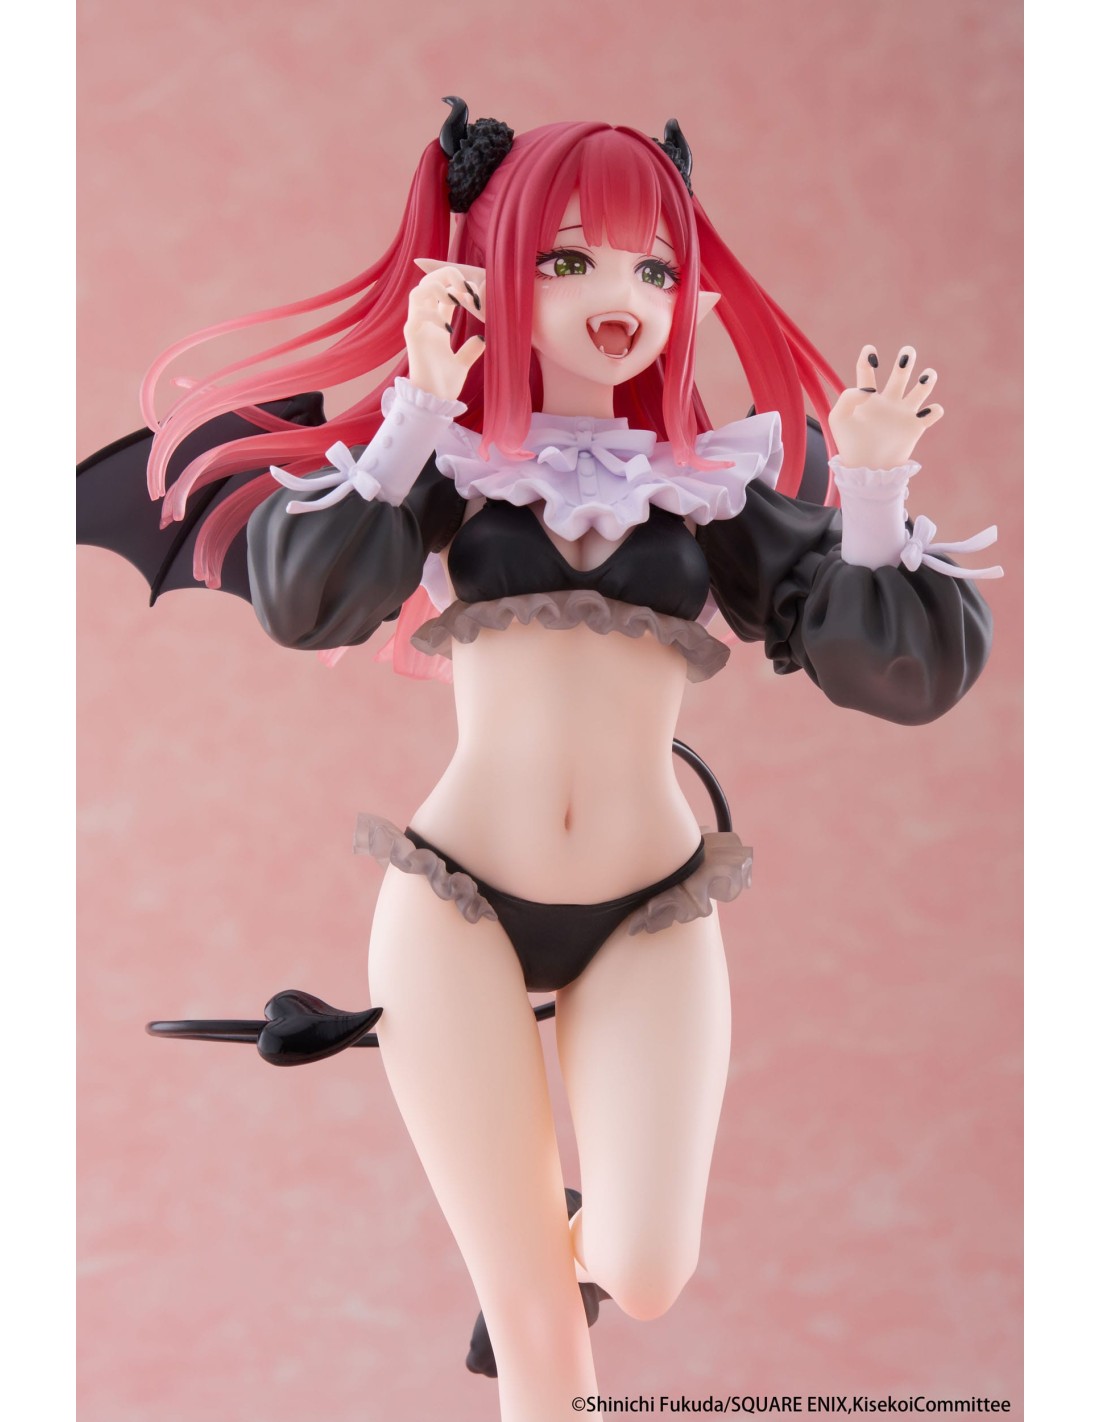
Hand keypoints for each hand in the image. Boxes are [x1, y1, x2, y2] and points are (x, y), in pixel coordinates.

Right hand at [404, 259, 486, 402]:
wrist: (435, 401)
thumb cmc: (445, 384)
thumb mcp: (462, 363)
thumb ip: (471, 349)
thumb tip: (482, 338)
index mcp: (437, 323)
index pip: (443, 290)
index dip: (458, 285)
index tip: (475, 292)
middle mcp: (425, 321)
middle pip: (428, 281)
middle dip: (446, 276)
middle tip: (465, 287)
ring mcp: (417, 327)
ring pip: (417, 292)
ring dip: (436, 289)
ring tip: (454, 300)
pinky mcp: (412, 337)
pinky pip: (418, 314)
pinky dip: (434, 315)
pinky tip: (448, 328)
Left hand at [828, 345, 944, 468]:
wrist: (866, 470)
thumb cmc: (849, 444)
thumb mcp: (839, 418)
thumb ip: (848, 397)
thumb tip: (870, 389)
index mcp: (867, 397)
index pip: (867, 371)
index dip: (868, 358)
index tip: (869, 350)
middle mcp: (888, 401)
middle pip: (900, 373)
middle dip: (906, 360)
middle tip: (907, 353)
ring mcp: (903, 413)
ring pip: (921, 388)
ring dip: (927, 379)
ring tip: (927, 376)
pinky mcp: (916, 427)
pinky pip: (933, 413)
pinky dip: (934, 410)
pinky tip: (924, 413)